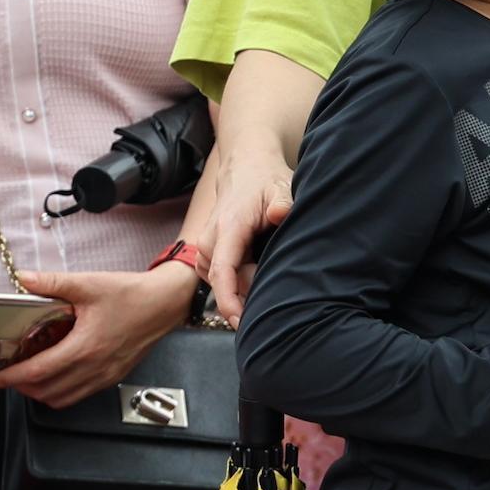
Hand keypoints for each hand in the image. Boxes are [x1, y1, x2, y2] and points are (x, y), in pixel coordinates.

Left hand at [0, 264, 199, 402]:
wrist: (166, 303)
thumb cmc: (133, 295)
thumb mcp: (89, 284)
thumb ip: (53, 283)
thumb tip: (24, 278)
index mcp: (85, 348)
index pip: (36, 372)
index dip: (8, 378)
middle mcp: (94, 368)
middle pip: (45, 392)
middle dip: (19, 387)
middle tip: (3, 374)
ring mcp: (104, 376)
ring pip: (61, 399)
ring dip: (39, 392)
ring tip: (26, 376)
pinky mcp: (112, 377)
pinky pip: (78, 395)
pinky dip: (59, 392)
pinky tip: (54, 374)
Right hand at [188, 140, 293, 321]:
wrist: (244, 167)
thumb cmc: (265, 180)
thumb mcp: (281, 186)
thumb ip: (283, 202)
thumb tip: (279, 214)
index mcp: (228, 228)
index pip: (222, 272)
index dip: (229, 301)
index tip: (240, 321)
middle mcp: (211, 240)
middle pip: (226, 283)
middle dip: (250, 292)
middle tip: (278, 277)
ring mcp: (207, 248)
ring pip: (223, 282)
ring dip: (245, 285)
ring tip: (268, 266)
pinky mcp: (208, 253)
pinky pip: (222, 277)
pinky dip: (239, 280)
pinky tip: (257, 269)